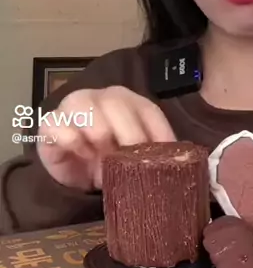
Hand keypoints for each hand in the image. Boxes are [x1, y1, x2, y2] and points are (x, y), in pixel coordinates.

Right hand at [37, 86, 175, 190]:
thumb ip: (156, 153)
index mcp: (129, 101)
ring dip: (100, 141)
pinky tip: (83, 156)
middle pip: (118, 107)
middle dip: (129, 138)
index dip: (159, 135)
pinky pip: (61, 127)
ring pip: (89, 112)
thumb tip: (187, 163)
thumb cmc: (109, 159)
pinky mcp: (50, 122)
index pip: (149, 111)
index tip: (166, 160)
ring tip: (104, 162)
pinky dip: (75, 145)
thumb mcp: (136, 157)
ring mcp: (74, 105)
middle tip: (131, 164)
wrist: (73, 170)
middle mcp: (102, 97)